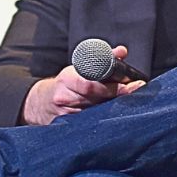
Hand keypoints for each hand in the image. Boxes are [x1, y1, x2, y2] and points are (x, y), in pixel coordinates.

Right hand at [22, 45, 144, 125]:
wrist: (41, 103)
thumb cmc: (67, 82)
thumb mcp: (80, 66)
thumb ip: (103, 58)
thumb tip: (121, 51)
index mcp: (67, 78)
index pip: (90, 83)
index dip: (111, 85)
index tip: (130, 84)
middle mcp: (65, 97)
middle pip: (95, 98)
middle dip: (117, 94)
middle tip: (136, 90)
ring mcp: (65, 114)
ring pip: (94, 111)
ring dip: (113, 106)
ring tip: (130, 101)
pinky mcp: (67, 125)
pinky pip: (90, 122)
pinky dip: (103, 118)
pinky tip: (115, 115)